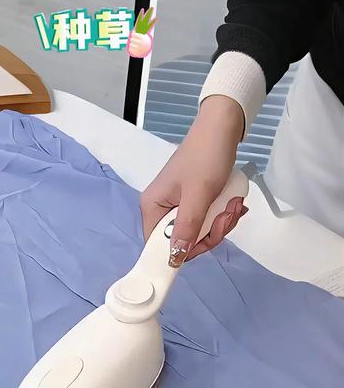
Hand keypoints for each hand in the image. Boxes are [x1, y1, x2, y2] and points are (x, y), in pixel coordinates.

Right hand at [140, 95, 246, 266]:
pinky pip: (206, 220)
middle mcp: (162, 208)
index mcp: (153, 207)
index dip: (182, 251)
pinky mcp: (193, 200)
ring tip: (233, 204)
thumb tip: (174, 259)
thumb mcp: (198, 196)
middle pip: (183, 240)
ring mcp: (178, 204)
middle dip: (210, 232)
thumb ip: (186, 229)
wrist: (223, 128)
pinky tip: (233, 202)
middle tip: (226, 216)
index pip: (158, 245)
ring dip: (220, 222)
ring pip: (199, 231)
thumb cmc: (206, 157)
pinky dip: (222, 214)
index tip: (206, 242)